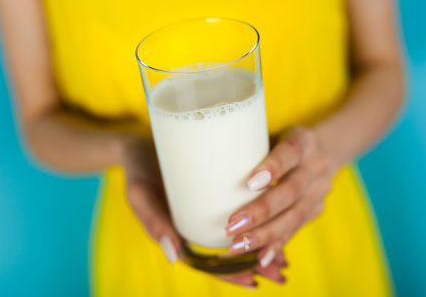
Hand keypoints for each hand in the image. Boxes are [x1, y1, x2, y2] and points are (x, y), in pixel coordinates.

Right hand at [123, 136, 288, 288]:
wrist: (140, 147)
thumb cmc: (139, 172)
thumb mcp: (140, 196)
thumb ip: (153, 221)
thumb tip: (175, 256)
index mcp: (178, 237)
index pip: (207, 264)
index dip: (230, 274)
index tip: (253, 279)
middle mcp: (195, 230)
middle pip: (227, 255)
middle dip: (255, 266)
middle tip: (281, 273)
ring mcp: (205, 214)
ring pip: (236, 237)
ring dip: (260, 249)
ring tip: (285, 259)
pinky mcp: (213, 196)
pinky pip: (238, 215)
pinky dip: (258, 225)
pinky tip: (277, 226)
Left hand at [225, 127, 337, 262]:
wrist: (325, 150)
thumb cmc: (280, 141)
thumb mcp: (269, 134)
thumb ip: (247, 146)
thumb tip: (205, 156)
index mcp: (303, 142)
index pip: (289, 153)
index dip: (272, 168)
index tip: (250, 183)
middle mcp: (315, 167)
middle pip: (290, 191)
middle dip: (260, 212)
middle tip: (231, 225)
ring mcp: (318, 191)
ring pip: (293, 216)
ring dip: (263, 234)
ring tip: (236, 245)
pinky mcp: (315, 210)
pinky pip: (295, 230)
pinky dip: (276, 245)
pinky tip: (259, 257)